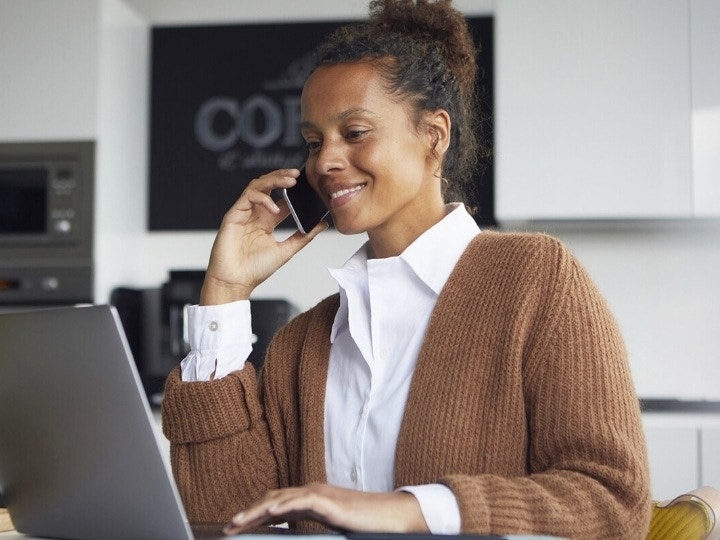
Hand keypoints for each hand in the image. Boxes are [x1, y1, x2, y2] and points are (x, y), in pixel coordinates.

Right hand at [200, 169, 327, 304]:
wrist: (235, 282)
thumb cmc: (255, 270)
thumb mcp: (286, 250)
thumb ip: (303, 236)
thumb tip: (322, 224)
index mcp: (266, 222)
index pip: (281, 199)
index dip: (293, 190)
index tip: (308, 186)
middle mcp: (255, 214)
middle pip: (268, 187)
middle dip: (282, 177)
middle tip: (298, 175)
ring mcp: (244, 213)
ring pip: (258, 186)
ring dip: (274, 180)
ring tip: (290, 181)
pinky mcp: (233, 215)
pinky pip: (248, 196)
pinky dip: (262, 197)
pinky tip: (274, 207)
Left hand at [223, 483, 428, 534]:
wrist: (391, 516)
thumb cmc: (365, 524)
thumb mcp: (332, 526)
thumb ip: (312, 525)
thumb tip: (291, 533)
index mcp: (310, 499)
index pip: (275, 504)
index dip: (253, 514)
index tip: (236, 527)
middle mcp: (311, 492)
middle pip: (272, 499)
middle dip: (248, 513)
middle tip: (228, 528)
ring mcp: (320, 495)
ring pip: (281, 499)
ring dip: (257, 510)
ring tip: (238, 522)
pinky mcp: (329, 502)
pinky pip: (302, 501)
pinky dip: (283, 506)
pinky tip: (270, 513)